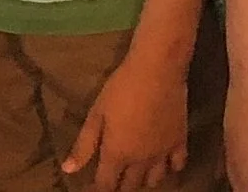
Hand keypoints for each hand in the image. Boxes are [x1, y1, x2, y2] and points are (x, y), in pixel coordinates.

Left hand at [65, 43, 189, 191]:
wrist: (157, 68)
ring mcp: (162, 152)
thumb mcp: (97, 113)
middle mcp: (140, 160)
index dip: (98, 188)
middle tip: (115, 177)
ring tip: (137, 172)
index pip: (105, 185)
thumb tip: (68, 170)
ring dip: (143, 180)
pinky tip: (164, 161)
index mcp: (117, 154)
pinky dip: (170, 167)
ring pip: (153, 180)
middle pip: (129, 186)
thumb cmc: (122, 87)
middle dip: (119, 186)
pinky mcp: (180, 140)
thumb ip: (83, 144)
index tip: (94, 184)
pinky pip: (178, 164)